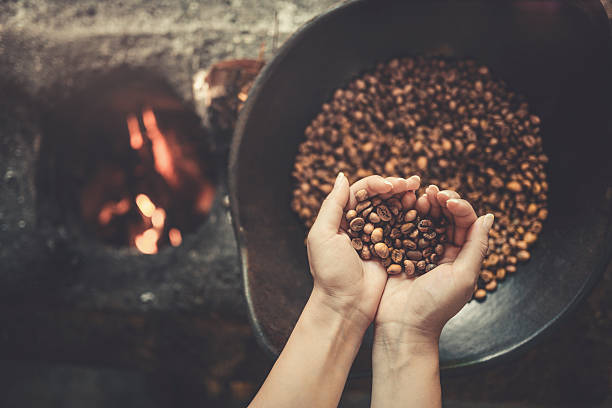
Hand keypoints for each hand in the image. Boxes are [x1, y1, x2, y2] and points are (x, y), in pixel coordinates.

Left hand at [306, 173, 420, 330]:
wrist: (345, 306)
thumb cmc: (330, 273)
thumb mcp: (322, 235)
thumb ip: (333, 205)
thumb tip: (342, 176)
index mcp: (342, 218)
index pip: (361, 191)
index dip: (377, 183)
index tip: (391, 185)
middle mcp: (360, 225)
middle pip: (380, 197)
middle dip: (397, 187)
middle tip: (413, 183)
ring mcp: (377, 237)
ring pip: (394, 210)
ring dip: (408, 198)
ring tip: (421, 192)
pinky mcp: (391, 250)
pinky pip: (404, 229)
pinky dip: (414, 218)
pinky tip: (424, 211)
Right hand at [374, 184, 493, 343]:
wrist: (402, 326)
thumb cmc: (435, 306)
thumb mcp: (464, 276)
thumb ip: (476, 246)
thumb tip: (489, 217)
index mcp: (461, 256)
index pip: (465, 222)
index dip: (458, 206)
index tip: (447, 199)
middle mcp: (443, 251)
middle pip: (445, 217)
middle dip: (441, 201)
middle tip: (431, 191)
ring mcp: (419, 251)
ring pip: (425, 219)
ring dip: (423, 205)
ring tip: (418, 196)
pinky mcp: (399, 252)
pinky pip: (404, 228)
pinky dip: (405, 215)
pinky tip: (402, 206)